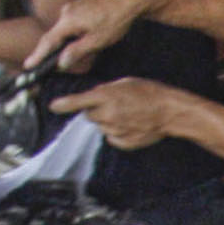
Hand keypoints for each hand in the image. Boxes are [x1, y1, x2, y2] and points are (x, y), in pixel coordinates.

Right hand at [25, 0, 149, 73]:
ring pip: (65, 29)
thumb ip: (77, 52)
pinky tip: (79, 41)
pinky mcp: (82, 4)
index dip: (38, 55)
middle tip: (40, 66)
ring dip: (64, 42)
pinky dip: (72, 34)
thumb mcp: (97, 41)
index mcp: (68, 20)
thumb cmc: (116, 20)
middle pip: (55, 35)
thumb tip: (61, 63)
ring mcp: (75, 5)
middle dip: (49, 51)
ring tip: (62, 57)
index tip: (28, 65)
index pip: (48, 41)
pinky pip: (72, 22)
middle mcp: (67, 10)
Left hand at [53, 77, 185, 147]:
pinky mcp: (122, 142)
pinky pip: (112, 137)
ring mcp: (115, 130)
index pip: (78, 101)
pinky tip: (131, 124)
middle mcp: (107, 114)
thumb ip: (106, 90)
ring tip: (127, 114)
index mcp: (107, 96)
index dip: (64, 104)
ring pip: (101, 126)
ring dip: (108, 121)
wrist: (170, 111)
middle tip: (113, 104)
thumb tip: (94, 97)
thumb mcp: (125, 82)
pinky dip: (117, 132)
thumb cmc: (150, 92)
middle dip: (96, 110)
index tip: (53, 106)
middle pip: (89, 115)